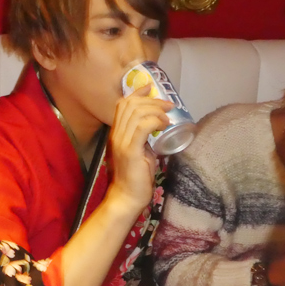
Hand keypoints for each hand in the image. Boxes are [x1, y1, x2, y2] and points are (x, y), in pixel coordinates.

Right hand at [109, 86, 170, 213]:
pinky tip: (164, 125)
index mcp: (116, 134)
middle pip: (130, 105)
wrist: (126, 197)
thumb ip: (144, 139)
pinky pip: (142, 126)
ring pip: (137, 113)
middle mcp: (116, 135)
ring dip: (156, 110)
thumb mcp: (139, 152)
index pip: (122, 105)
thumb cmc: (135, 178)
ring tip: (167, 117)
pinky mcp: (130, 150)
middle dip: (152, 100)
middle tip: (168, 106)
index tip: (151, 88)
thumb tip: (158, 129)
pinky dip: (155, 121)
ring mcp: (121, 142)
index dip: (137, 93)